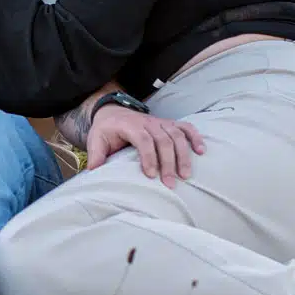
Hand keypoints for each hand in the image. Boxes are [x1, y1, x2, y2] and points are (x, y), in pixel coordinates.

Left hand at [86, 106, 205, 187]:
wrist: (113, 111)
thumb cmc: (106, 130)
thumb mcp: (96, 139)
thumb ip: (96, 155)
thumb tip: (93, 172)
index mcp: (130, 125)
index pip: (143, 140)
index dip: (149, 157)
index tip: (152, 175)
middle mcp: (148, 122)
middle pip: (163, 140)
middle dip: (169, 162)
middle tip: (171, 183)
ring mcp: (160, 122)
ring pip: (177, 136)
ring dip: (183, 155)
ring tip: (186, 174)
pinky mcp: (169, 124)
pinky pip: (186, 128)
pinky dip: (195, 137)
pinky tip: (201, 151)